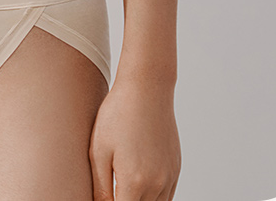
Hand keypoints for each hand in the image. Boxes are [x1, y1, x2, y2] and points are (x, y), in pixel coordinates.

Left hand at [89, 75, 180, 200]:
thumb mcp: (98, 150)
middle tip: (113, 190)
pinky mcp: (176, 168)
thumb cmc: (118, 114)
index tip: (104, 199)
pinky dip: (154, 198)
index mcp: (134, 181)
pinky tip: (139, 187)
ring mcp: (169, 177)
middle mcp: (157, 184)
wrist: (147, 87)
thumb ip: (100, 188)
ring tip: (124, 188)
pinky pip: (167, 197)